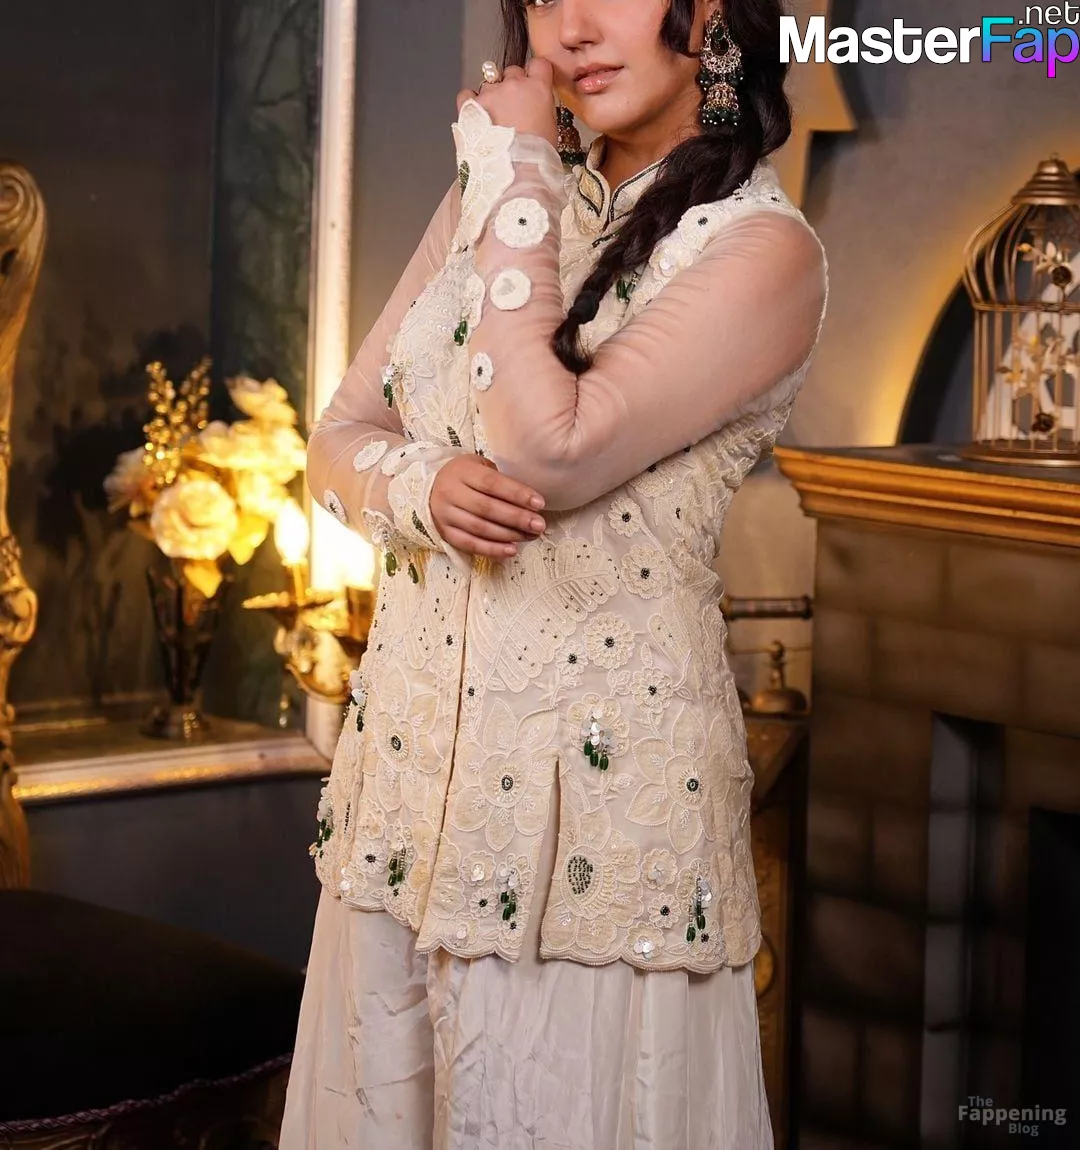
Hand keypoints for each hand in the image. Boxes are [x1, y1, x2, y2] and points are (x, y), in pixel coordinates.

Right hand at [430, 455, 546, 558]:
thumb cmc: (466, 477)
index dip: (517, 494)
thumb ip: (501, 480)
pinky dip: (492, 549)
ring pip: (480, 528)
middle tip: (539, 525)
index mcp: (462, 471)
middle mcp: (450, 492)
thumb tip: (530, 501)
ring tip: (530, 536)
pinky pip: (470, 544)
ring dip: (509, 535)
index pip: (492, 483)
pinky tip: (511, 550)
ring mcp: (446, 514)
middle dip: (517, 518)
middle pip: (487, 508)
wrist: (432, 489)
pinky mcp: (445, 533)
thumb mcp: (480, 467)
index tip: (539, 503)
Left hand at [456, 58, 557, 148]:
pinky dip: (470, 102)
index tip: (533, 83)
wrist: (514, 175)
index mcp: (538, 89)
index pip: (538, 65)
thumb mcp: (550, 129)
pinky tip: (476, 116)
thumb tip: (534, 107)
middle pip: (513, 72)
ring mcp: (491, 93)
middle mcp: (514, 85)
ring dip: (492, 97)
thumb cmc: (537, 158)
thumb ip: (542, 109)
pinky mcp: (471, 106)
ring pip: (490, 83)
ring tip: (493, 120)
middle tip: (512, 110)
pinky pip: (467, 94)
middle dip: (513, 87)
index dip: (535, 74)